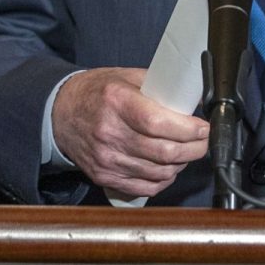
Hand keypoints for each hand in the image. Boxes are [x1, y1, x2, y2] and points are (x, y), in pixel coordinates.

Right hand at [52, 67, 208, 197]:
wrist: (61, 114)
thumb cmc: (96, 93)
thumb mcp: (125, 77)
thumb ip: (157, 87)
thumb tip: (191, 99)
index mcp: (116, 102)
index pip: (158, 123)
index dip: (188, 129)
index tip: (203, 127)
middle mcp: (110, 132)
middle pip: (163, 152)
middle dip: (194, 148)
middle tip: (203, 140)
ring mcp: (106, 159)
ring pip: (159, 172)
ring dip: (181, 164)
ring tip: (187, 152)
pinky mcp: (105, 177)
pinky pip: (145, 187)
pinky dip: (164, 179)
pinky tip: (169, 167)